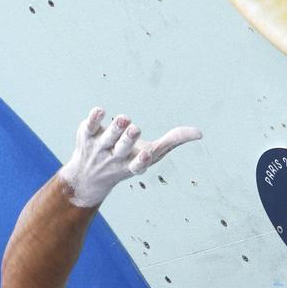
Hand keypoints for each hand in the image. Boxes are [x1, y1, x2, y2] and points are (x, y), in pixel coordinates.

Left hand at [58, 107, 200, 207]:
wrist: (87, 177)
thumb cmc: (128, 161)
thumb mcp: (151, 154)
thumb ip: (174, 141)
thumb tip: (200, 133)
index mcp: (131, 166)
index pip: (136, 167)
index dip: (141, 161)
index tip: (146, 154)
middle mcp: (114, 158)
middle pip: (122, 149)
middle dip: (128, 139)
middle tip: (135, 129)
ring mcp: (99, 147)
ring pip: (108, 136)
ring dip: (115, 127)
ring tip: (124, 118)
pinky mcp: (86, 135)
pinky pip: (89, 126)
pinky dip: (95, 118)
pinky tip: (101, 110)